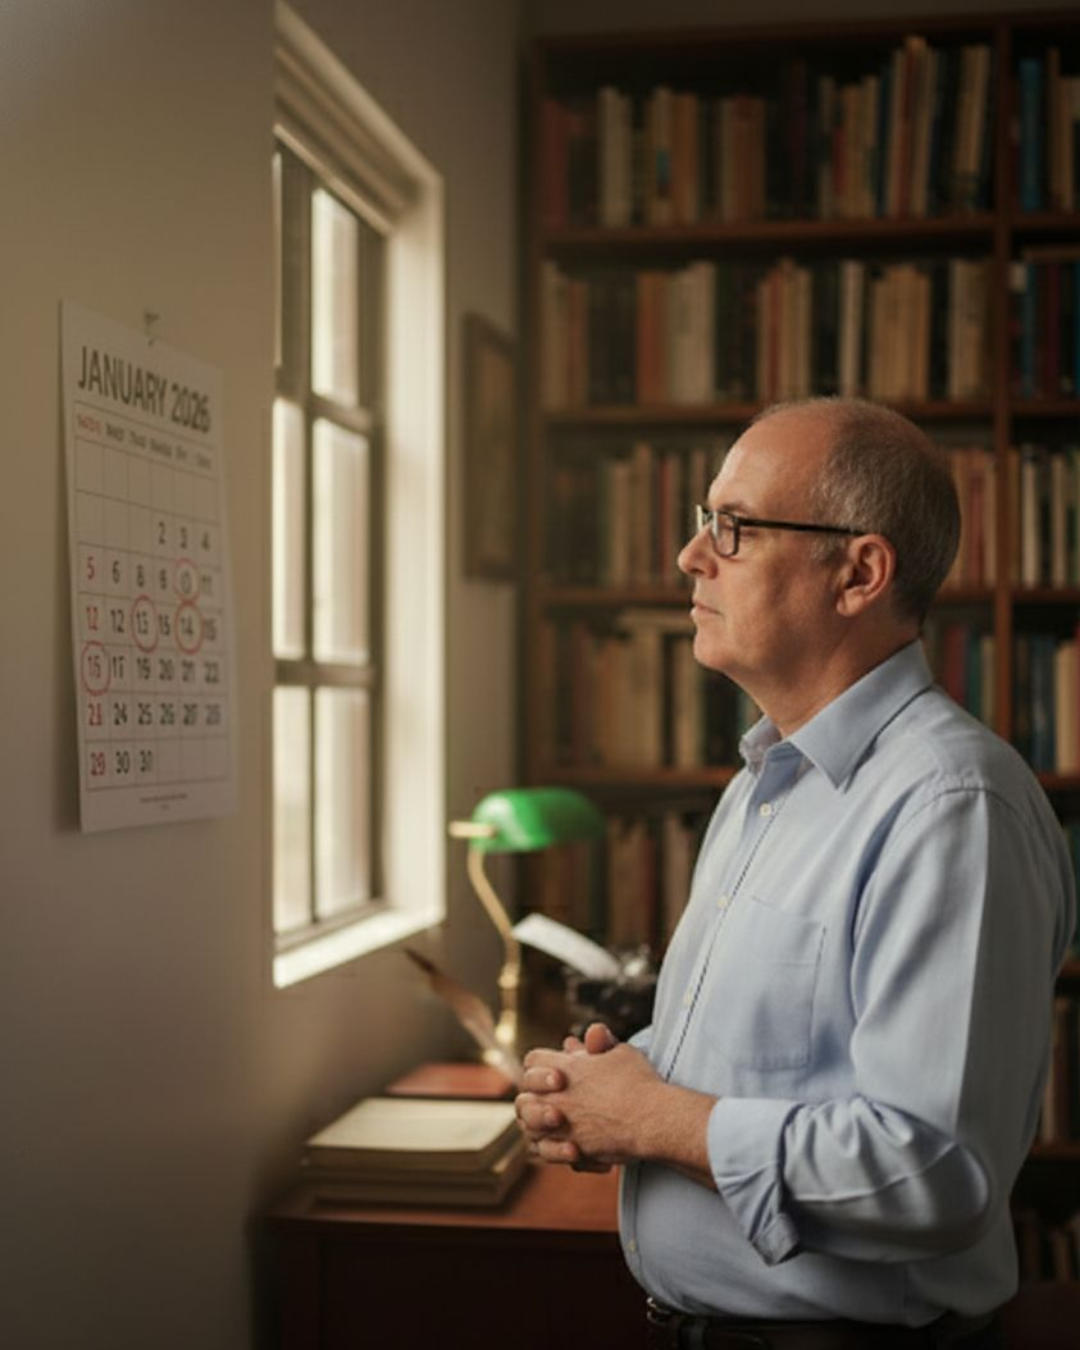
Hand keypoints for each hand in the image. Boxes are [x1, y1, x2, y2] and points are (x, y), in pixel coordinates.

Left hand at [516, 1025, 662, 1167]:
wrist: (653, 1119)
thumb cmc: (639, 1082)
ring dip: (537, 1124)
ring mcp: (562, 1126)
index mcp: (564, 1069)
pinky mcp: (572, 1150)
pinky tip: (567, 1144)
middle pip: (523, 1098)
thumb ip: (601, 1042)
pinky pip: (545, 1152)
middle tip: (551, 1098)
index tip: (555, 1071)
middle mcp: (556, 1098)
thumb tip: (591, 1033)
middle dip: (532, 1096)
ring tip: (556, 1122)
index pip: (532, 1061)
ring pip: (529, 1128)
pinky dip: (551, 1149)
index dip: (540, 1064)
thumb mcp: (621, 1051)